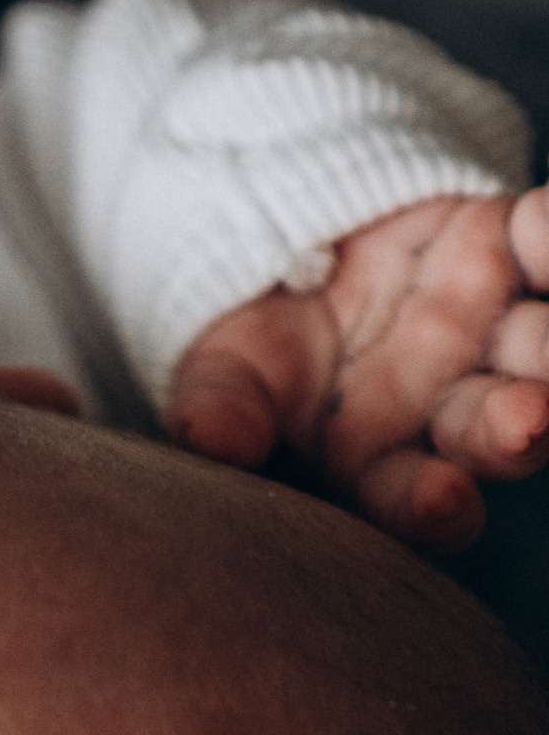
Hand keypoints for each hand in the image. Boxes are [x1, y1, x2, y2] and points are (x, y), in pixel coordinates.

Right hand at [168, 188, 548, 551]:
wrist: (283, 235)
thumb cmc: (251, 335)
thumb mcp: (218, 375)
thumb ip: (219, 413)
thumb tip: (221, 448)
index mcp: (377, 458)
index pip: (412, 497)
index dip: (431, 508)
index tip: (442, 502)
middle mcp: (445, 401)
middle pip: (493, 428)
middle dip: (516, 429)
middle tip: (528, 421)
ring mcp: (485, 326)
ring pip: (539, 346)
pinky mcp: (507, 245)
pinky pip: (544, 241)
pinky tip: (536, 226)